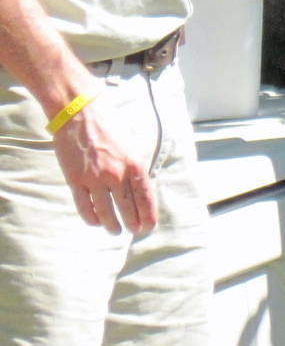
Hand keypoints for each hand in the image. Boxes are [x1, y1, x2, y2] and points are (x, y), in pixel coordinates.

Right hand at [51, 98, 156, 235]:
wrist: (81, 114)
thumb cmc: (109, 126)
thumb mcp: (132, 145)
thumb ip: (135, 166)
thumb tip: (141, 187)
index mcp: (134, 164)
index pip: (145, 197)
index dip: (147, 214)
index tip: (149, 226)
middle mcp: (117, 174)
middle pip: (127, 207)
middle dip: (132, 222)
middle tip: (134, 231)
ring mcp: (95, 178)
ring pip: (105, 210)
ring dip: (111, 224)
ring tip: (115, 231)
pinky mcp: (76, 180)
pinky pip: (84, 205)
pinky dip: (91, 217)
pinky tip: (95, 222)